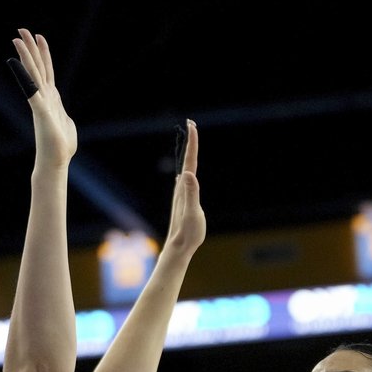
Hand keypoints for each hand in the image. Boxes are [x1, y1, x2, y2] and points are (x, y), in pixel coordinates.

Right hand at [11, 29, 76, 169]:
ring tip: (18, 38)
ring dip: (26, 56)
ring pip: (33, 74)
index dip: (43, 53)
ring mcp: (41, 102)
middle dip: (30, 48)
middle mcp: (44, 97)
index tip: (38, 37)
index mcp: (51, 98)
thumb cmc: (61, 146)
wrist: (56, 161)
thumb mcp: (64, 123)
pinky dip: (24, 76)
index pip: (46, 70)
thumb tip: (62, 116)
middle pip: (37, 67)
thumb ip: (61, 114)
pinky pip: (31, 90)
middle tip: (21, 29)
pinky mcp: (41, 110)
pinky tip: (17, 64)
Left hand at [164, 119, 204, 257]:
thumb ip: (191, 194)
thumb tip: (187, 174)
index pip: (190, 160)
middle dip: (191, 141)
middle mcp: (182, 187)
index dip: (192, 142)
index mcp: (186, 187)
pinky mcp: (185, 200)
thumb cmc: (188, 233)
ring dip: (190, 153)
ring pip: (187, 168)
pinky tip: (188, 171)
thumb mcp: (192, 213)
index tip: (192, 125)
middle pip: (188, 159)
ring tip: (192, 140)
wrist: (178, 247)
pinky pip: (188, 179)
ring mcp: (183, 194)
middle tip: (192, 124)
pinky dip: (190, 168)